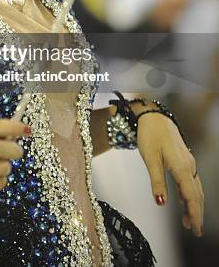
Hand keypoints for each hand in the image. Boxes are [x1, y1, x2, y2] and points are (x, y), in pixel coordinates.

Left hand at [136, 112, 203, 236]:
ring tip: (189, 221)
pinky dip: (188, 193)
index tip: (196, 229)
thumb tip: (161, 203)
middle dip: (196, 213)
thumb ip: (156, 181)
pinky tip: (183, 200)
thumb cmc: (150, 134)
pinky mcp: (183, 158)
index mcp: (181, 167)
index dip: (194, 214)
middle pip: (196, 194)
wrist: (153, 116)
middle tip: (195, 230)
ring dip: (193, 205)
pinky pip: (190, 180)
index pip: (191, 196)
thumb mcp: (150, 158)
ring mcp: (187, 161)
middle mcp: (188, 165)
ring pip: (194, 188)